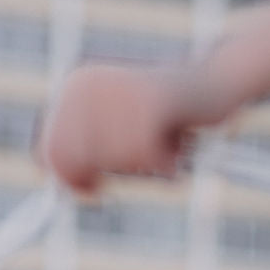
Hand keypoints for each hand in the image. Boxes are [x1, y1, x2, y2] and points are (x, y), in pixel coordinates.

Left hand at [40, 63, 222, 193]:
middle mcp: (89, 84)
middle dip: (108, 174)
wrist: (219, 79)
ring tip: (166, 144)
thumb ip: (87, 154)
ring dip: (144, 168)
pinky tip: (178, 145)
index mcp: (76, 87)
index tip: (94, 190)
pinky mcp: (148, 102)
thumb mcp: (119, 133)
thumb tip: (58, 188)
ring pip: (113, 164)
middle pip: (76, 163)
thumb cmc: (170, 117)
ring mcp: (116, 91)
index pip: (50, 151)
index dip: (69, 181)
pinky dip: (165, 164)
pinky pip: (145, 158)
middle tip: (142, 163)